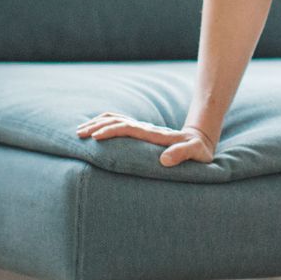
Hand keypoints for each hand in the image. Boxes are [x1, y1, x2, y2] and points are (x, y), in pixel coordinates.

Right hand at [75, 111, 216, 166]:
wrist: (200, 140)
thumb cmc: (198, 150)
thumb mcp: (196, 153)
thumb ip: (183, 154)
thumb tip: (164, 160)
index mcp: (154, 134)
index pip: (129, 128)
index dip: (112, 131)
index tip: (96, 137)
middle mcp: (146, 128)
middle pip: (118, 121)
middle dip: (98, 126)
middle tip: (80, 134)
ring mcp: (143, 129)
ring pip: (116, 119)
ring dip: (98, 122)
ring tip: (81, 130)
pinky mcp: (141, 132)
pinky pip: (120, 123)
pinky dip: (105, 123)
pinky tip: (95, 129)